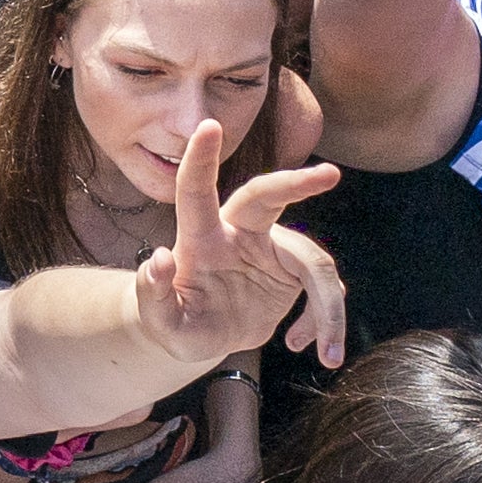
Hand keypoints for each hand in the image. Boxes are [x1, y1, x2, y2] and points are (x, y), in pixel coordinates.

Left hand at [125, 114, 350, 369]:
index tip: (208, 125)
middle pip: (267, 196)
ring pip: (313, 263)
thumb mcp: (161, 322)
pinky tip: (306, 346)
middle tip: (328, 175)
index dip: (201, 158)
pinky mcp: (293, 269)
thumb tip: (160, 257)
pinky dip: (323, 321)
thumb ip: (153, 294)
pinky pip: (324, 287)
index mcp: (200, 238)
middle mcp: (237, 233)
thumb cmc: (176, 323)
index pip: (195, 190)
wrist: (204, 334)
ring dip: (328, 310)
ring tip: (328, 357)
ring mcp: (269, 247)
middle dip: (296, 182)